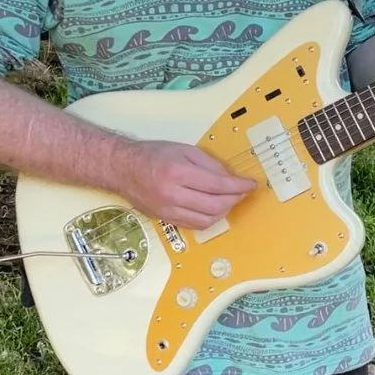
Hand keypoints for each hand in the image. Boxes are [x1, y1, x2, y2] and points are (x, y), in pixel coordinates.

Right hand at [113, 139, 255, 228]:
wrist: (123, 169)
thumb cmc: (152, 156)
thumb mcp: (184, 150)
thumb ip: (209, 164)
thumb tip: (230, 179)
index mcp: (178, 173)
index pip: (218, 185)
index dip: (238, 186)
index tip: (250, 184)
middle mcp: (173, 195)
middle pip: (215, 206)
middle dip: (234, 200)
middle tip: (241, 192)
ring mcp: (168, 210)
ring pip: (206, 221)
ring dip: (223, 212)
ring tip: (228, 200)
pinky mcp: (166, 219)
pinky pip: (194, 225)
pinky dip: (208, 219)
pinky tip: (213, 209)